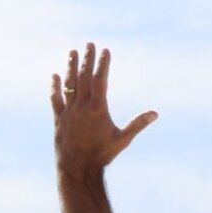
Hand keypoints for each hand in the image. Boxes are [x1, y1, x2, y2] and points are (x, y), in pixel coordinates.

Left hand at [51, 42, 156, 177]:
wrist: (78, 168)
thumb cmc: (103, 154)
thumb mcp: (123, 139)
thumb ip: (138, 124)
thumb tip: (155, 113)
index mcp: (98, 108)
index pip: (100, 80)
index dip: (103, 64)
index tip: (105, 50)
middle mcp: (81, 106)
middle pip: (84, 77)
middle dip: (87, 59)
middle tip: (89, 44)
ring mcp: (69, 111)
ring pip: (69, 84)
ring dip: (71, 67)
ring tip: (72, 52)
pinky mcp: (59, 118)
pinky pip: (56, 99)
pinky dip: (56, 86)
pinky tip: (56, 76)